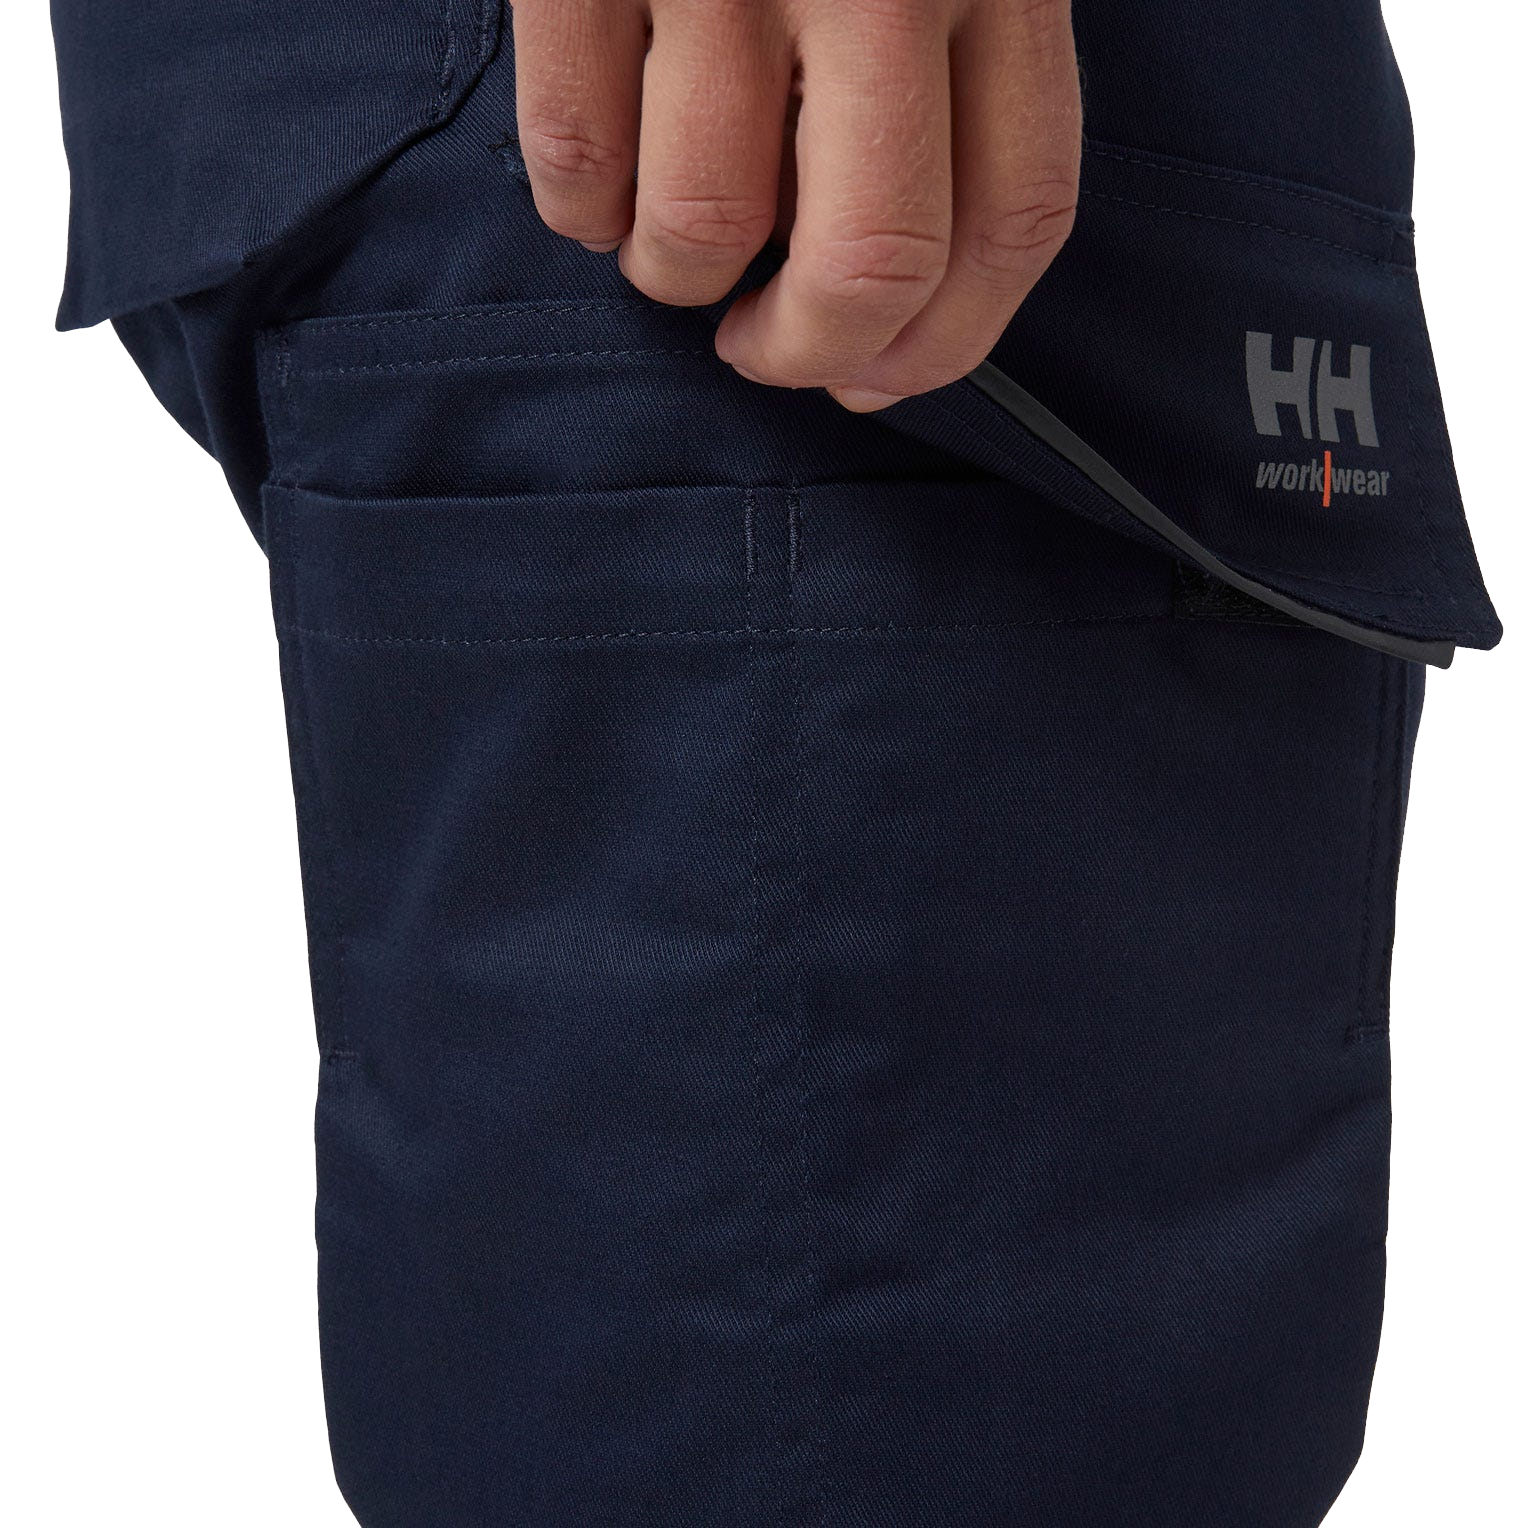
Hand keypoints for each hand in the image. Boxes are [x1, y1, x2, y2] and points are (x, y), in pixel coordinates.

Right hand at [510, 0, 1080, 409]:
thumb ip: (970, 62)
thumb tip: (910, 291)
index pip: (1012, 220)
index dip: (945, 346)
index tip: (876, 377)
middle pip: (872, 261)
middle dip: (806, 351)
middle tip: (762, 348)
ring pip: (707, 224)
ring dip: (675, 276)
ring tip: (668, 245)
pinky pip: (575, 153)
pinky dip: (578, 209)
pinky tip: (593, 193)